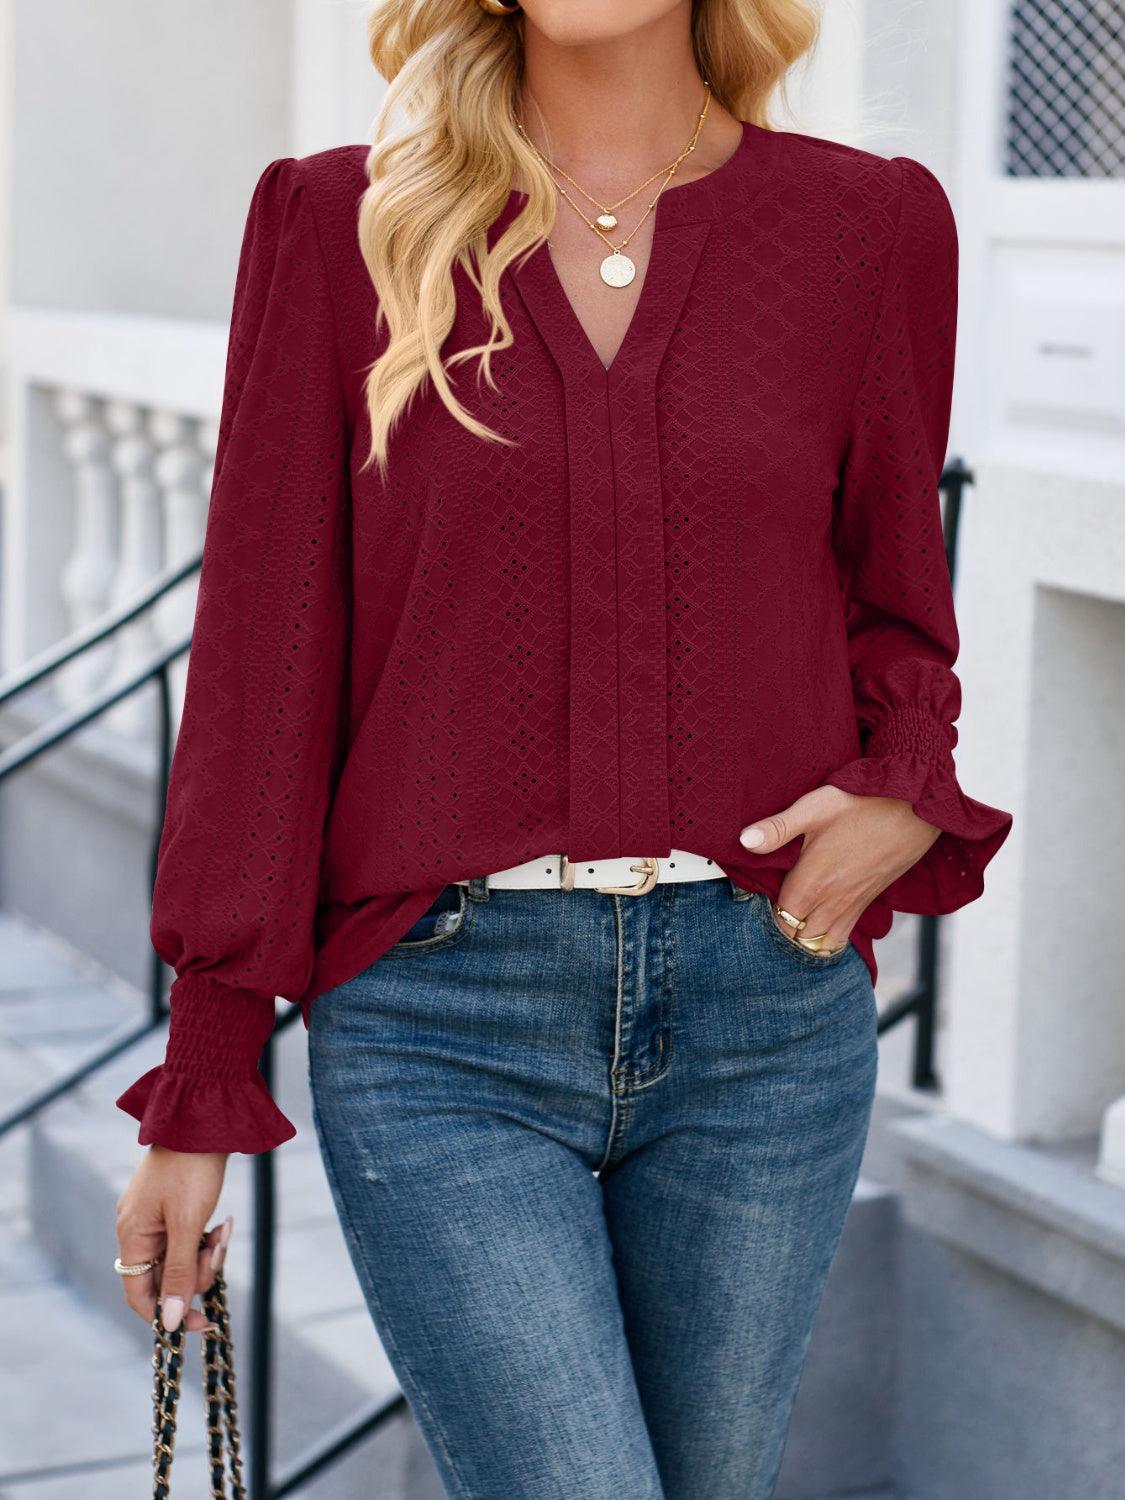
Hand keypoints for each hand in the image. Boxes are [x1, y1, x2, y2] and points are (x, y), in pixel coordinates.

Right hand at [115, 1146, 230, 1332]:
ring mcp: (153, 1218)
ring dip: (208, 1252)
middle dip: (199, 1271)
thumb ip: (177, 1273)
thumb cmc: (193, 1168)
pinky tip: (223, 1222)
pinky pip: (188, 1239)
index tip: (202, 1322)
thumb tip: (168, 1322)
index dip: (168, 1315)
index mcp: (131, 1236)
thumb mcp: (188, 1225)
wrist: (204, 1116)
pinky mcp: (171, 1208)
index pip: (139, 1297)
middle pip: (165, 1278)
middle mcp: (136, 1230)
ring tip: (224, 1228)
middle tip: (219, 1247)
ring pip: (181, 1259)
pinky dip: (207, 1236)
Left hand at [739, 785, 940, 951]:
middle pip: (797, 939)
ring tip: (791, 924)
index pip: (778, 921)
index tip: (755, 903)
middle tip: (769, 914)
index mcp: (812, 884)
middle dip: (781, 933)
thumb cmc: (863, 803)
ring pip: (821, 944)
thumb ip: (777, 828)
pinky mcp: (867, 904)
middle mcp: (832, 903)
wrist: (914, 807)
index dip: (763, 916)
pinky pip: (843, 938)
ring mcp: (852, 906)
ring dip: (804, 940)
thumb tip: (744, 840)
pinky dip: (827, 940)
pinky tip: (818, 925)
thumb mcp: (814, 808)